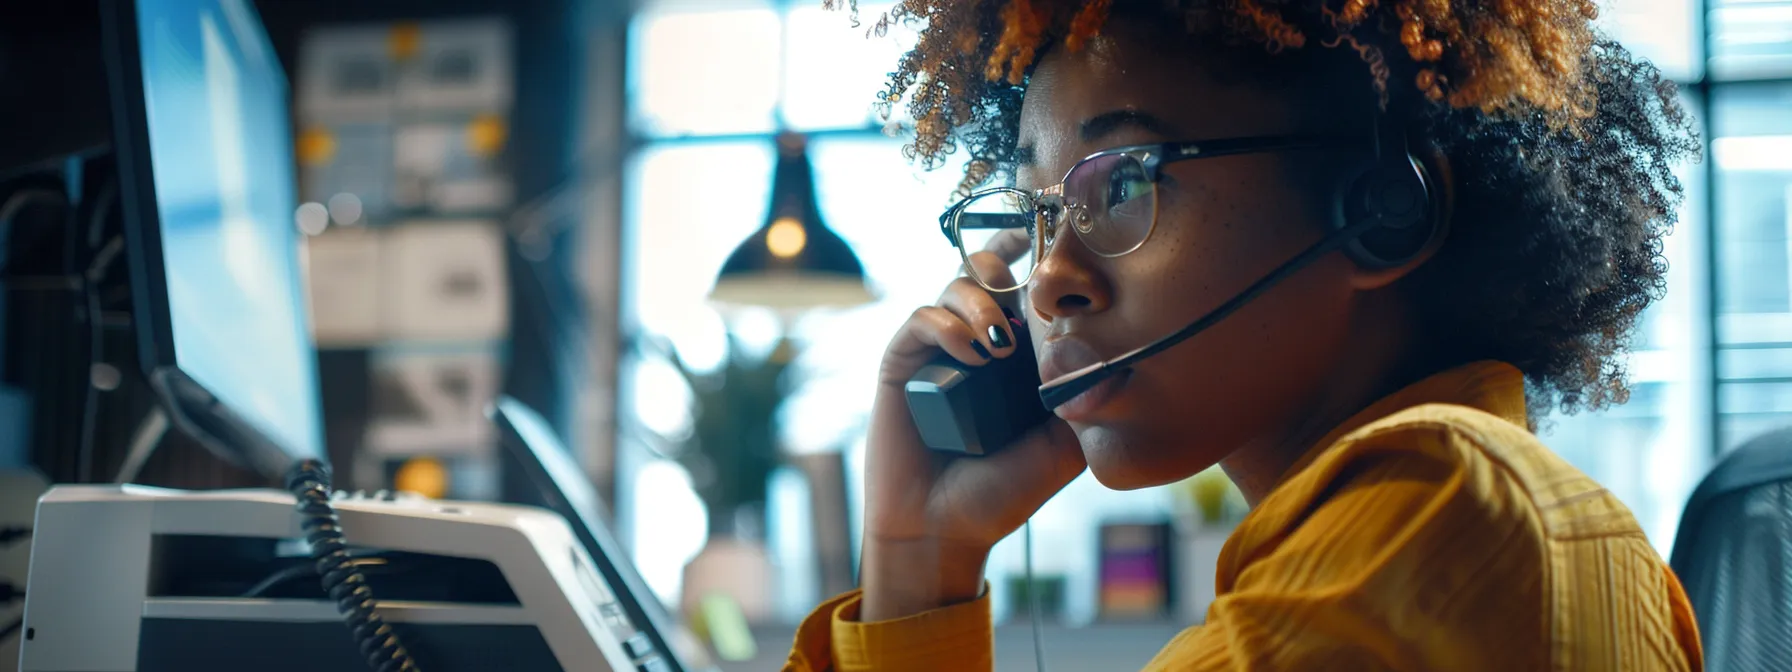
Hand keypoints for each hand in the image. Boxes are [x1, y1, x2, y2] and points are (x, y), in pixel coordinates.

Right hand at [858, 248, 1085, 620]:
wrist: (944, 529)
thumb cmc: (1004, 491)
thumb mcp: (1064, 447)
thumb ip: (1090, 401)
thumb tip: (1122, 354)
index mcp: (1021, 351)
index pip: (1029, 282)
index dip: (1041, 252)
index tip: (1063, 240)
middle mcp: (980, 339)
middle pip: (989, 266)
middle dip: (1007, 263)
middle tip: (1026, 291)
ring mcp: (940, 348)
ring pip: (955, 284)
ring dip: (980, 300)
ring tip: (998, 342)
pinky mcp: (904, 362)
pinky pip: (920, 318)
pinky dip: (947, 326)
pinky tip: (971, 355)